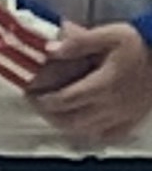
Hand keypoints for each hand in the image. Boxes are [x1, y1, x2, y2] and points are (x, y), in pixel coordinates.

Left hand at [24, 17, 151, 148]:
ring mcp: (123, 116)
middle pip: (71, 121)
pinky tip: (83, 127)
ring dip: (66, 125)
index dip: (43, 100)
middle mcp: (112, 105)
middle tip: (38, 104)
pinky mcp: (133, 120)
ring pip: (86, 131)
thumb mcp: (109, 34)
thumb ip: (78, 42)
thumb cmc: (140, 44)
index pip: (64, 100)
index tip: (30, 94)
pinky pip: (108, 136)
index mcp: (103, 85)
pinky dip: (90, 134)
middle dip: (49, 115)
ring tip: (55, 114)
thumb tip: (50, 49)